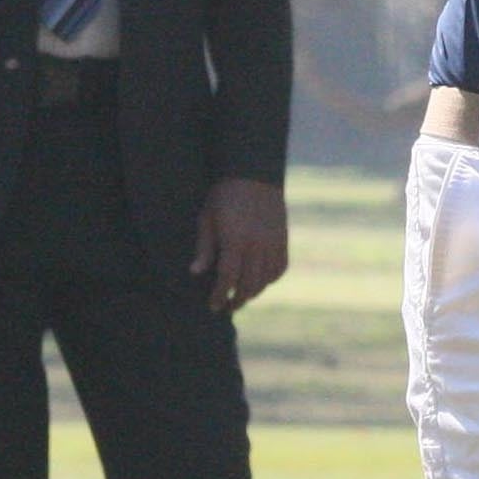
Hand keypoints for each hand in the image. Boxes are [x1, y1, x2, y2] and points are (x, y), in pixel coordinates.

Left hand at [189, 177, 288, 313]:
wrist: (253, 173)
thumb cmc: (224, 195)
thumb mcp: (207, 218)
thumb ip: (204, 248)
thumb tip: (196, 273)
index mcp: (236, 241)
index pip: (228, 279)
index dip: (220, 296)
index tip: (213, 306)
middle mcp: (257, 245)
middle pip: (249, 285)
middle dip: (236, 300)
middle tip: (226, 306)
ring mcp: (273, 242)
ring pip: (266, 280)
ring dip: (253, 292)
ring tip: (241, 296)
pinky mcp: (283, 238)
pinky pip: (280, 267)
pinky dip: (270, 279)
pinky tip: (260, 281)